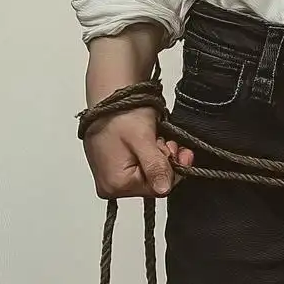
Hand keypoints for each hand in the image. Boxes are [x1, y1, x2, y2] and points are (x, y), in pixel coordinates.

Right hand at [81, 22, 191, 197]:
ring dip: (159, 156)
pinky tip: (150, 141)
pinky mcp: (114, 167)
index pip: (157, 189)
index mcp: (115, 184)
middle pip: (153, 182)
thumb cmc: (121, 113)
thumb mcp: (142, 140)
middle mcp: (110, 186)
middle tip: (164, 140)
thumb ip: (155, 167)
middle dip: (165, 161)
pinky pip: (141, 167)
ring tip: (155, 137)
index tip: (174, 147)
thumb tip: (164, 189)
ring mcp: (110, 177)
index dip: (171, 169)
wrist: (109, 94)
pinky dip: (151, 155)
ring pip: (150, 174)